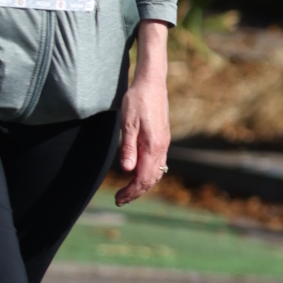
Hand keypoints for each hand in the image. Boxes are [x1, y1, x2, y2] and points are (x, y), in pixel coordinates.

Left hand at [115, 21, 170, 205]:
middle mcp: (162, 147)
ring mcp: (164, 144)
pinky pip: (158, 164)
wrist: (152, 83)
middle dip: (136, 192)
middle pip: (152, 179)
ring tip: (128, 191)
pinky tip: (138, 174)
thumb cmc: (136, 100)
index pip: (143, 178)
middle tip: (119, 199)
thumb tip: (126, 170)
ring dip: (143, 185)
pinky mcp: (163, 139)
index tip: (118, 198)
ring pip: (157, 172)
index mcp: (153, 145)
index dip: (131, 191)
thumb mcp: (127, 122)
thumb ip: (128, 147)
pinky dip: (149, 174)